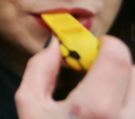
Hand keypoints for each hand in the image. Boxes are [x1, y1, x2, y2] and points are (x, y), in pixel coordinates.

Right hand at [15, 36, 134, 118]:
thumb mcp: (30, 107)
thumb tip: (54, 46)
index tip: (95, 44)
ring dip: (121, 84)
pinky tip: (102, 111)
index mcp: (95, 107)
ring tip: (98, 95)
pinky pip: (133, 107)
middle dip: (113, 64)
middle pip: (132, 72)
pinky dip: (122, 101)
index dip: (108, 44)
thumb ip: (39, 69)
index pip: (117, 58)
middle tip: (92, 72)